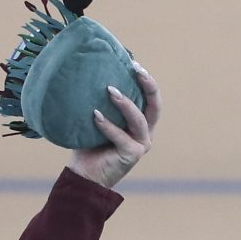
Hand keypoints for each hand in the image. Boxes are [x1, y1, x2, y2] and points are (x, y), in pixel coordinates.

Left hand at [67, 63, 159, 190]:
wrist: (84, 175)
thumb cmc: (89, 145)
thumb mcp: (98, 119)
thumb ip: (102, 103)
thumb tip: (91, 73)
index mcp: (141, 124)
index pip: (151, 100)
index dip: (147, 81)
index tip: (134, 63)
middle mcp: (145, 134)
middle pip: (156, 107)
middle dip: (149, 86)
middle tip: (136, 69)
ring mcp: (140, 145)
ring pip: (139, 120)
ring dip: (125, 103)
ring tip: (109, 90)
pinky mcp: (131, 155)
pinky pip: (120, 136)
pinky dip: (107, 125)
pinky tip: (95, 115)